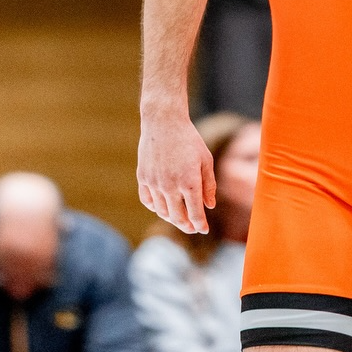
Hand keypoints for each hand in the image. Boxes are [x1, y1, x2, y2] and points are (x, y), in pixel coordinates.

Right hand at [137, 114, 215, 234]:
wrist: (163, 122)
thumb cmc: (189, 140)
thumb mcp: (206, 160)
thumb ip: (208, 185)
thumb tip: (209, 206)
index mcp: (189, 182)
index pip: (195, 213)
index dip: (200, 224)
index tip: (204, 229)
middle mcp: (170, 186)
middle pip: (177, 217)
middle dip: (187, 225)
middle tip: (192, 228)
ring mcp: (154, 183)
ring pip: (162, 211)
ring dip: (171, 218)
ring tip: (179, 219)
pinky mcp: (142, 177)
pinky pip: (148, 200)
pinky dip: (155, 208)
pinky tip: (163, 207)